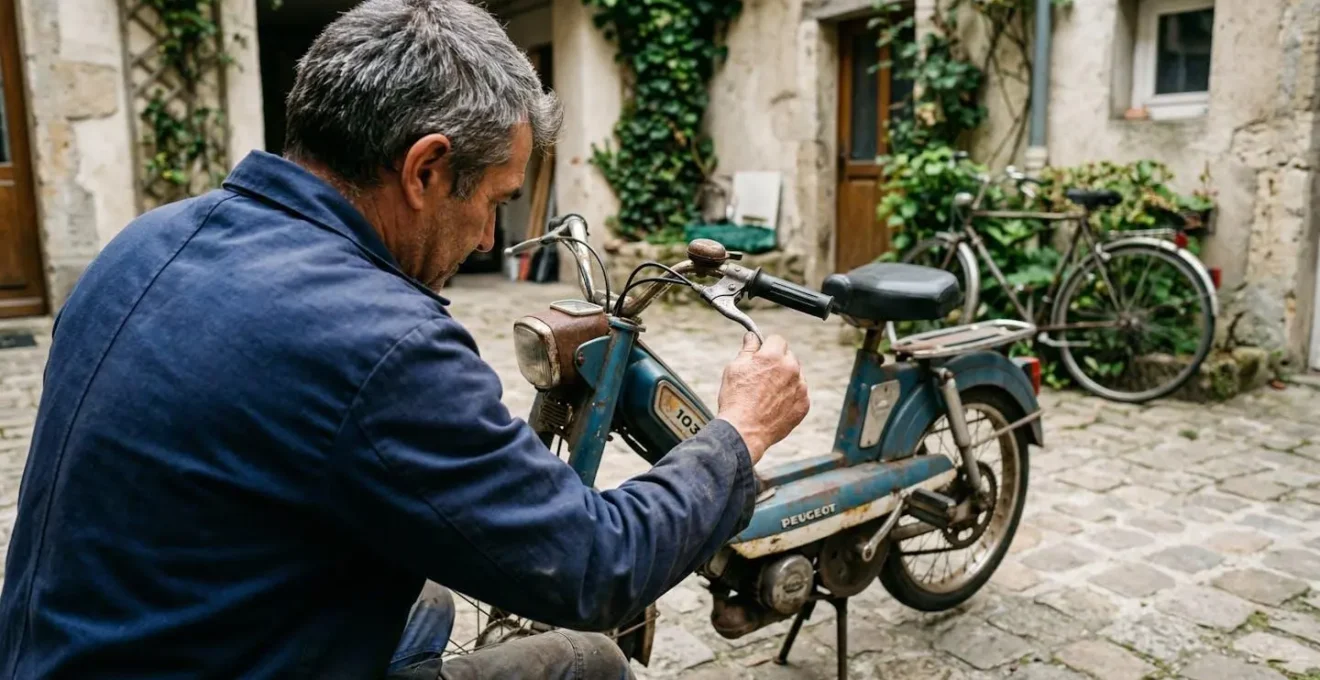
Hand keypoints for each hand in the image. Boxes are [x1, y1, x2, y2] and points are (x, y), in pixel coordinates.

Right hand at [716, 334, 809, 463]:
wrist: (744, 431)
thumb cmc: (736, 399)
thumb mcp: (735, 368)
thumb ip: (748, 349)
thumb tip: (752, 337)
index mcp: (774, 356)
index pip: (777, 340)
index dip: (767, 347)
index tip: (761, 355)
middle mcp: (792, 369)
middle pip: (789, 357)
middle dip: (778, 363)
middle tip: (762, 377)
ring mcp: (800, 388)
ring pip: (795, 376)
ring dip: (785, 380)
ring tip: (766, 395)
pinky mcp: (804, 405)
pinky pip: (799, 394)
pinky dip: (790, 397)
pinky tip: (774, 406)